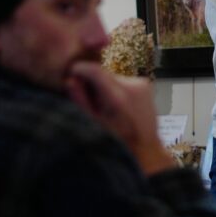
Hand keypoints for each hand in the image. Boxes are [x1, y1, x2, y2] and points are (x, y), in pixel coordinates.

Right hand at [66, 61, 176, 175]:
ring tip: (106, 107)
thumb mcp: (93, 123)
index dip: (80, 68)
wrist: (145, 148)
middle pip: (103, 72)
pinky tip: (118, 105)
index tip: (72, 73)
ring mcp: (142, 84)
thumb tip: (70, 80)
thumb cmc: (117, 141)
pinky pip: (123, 81)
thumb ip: (81, 100)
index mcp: (118, 99)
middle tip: (91, 100)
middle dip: (93, 82)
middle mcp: (133, 87)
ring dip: (105, 86)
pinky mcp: (145, 84)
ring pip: (112, 77)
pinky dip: (116, 89)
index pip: (95, 70)